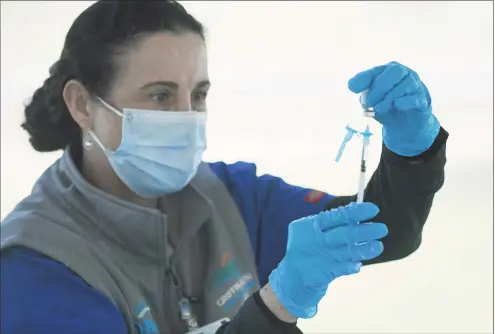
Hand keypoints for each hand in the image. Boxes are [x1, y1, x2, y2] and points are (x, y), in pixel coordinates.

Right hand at [268, 202, 387, 318]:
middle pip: (344, 233)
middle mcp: (314, 240)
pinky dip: (352, 265)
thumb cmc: (307, 249)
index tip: (373, 209)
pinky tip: (359, 264)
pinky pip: (343, 268)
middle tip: (383, 228)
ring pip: (347, 251)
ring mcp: (319, 257)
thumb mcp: (312, 231)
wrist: (292, 278)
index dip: (356, 212)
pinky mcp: (323, 274)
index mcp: (310, 225)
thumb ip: (331, 222)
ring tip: (378, 246)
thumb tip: (356, 210)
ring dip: (364, 249)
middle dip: (366, 230)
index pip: (336, 215)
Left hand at [348, 61, 440, 156]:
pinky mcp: (422, 100)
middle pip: (394, 72)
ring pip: (405, 85)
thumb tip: (355, 89)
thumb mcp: (372, 101)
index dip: (364, 78)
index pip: (375, 71)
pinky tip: (397, 105)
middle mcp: (403, 74)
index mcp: (387, 71)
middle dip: (379, 88)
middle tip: (369, 103)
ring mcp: (415, 86)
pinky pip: (415, 98)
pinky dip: (405, 101)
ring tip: (379, 109)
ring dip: (389, 98)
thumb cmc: (387, 106)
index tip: (352, 88)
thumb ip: (365, 94)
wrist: (405, 124)